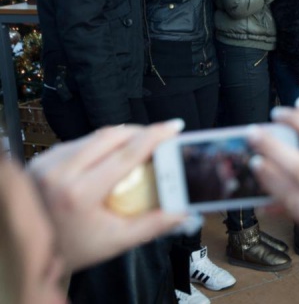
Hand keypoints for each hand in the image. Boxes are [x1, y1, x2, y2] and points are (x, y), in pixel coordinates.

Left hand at [27, 121, 186, 271]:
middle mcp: (60, 172)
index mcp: (80, 193)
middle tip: (161, 137)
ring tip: (140, 145)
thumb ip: (153, 225)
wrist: (34, 252)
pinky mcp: (43, 158)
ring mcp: (48, 162)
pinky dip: (101, 144)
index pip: (126, 154)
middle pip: (112, 136)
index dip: (154, 136)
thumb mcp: (118, 241)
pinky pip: (81, 142)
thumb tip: (184, 209)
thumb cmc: (76, 248)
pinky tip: (112, 155)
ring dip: (122, 137)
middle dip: (141, 132)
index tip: (174, 127)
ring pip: (96, 136)